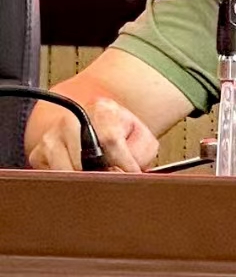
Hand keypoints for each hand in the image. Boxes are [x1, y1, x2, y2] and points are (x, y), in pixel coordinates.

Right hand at [27, 95, 159, 172]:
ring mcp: (51, 136)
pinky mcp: (37, 154)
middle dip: (100, 176)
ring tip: (97, 178)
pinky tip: (79, 177)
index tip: (130, 175)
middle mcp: (72, 120)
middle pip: (83, 160)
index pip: (109, 139)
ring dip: (83, 182)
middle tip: (112, 181)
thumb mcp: (140, 138)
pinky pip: (50, 179)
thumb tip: (128, 173)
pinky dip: (66, 184)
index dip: (122, 163)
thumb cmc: (121, 134)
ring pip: (65, 173)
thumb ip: (139, 152)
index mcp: (101, 109)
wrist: (96, 127)